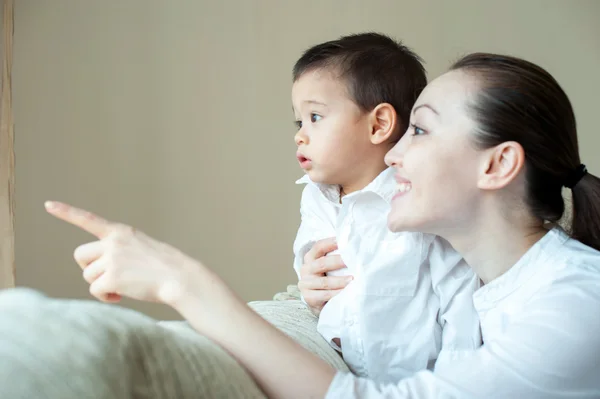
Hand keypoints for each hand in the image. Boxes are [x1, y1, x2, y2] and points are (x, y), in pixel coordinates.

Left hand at [44, 201, 202, 305]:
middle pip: (80, 255)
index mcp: (121, 232)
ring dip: (101, 284)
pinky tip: (121, 295)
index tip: (48, 204)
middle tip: (108, 275)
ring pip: (88, 275)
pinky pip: (96, 291)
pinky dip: (106, 297)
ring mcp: (111, 260)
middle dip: (90, 267)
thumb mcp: (141, 248)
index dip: (66, 212)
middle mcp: (113, 242)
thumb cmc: (164, 267)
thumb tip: (97, 274)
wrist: (179, 278)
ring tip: (123, 286)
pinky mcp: (111, 278)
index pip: (88, 219)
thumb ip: (118, 251)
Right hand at [298, 238, 352, 315]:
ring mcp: (306, 284)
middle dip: (338, 261)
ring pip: (324, 282)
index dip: (331, 243)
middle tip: (353, 260)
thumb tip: (355, 247)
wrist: (319, 302)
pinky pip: (325, 295)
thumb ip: (335, 257)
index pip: (319, 247)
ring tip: (352, 279)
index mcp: (310, 258)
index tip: (344, 241)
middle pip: (322, 263)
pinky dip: (337, 294)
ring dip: (340, 281)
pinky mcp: (309, 297)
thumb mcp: (328, 267)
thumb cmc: (327, 279)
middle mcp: (306, 269)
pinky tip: (347, 292)